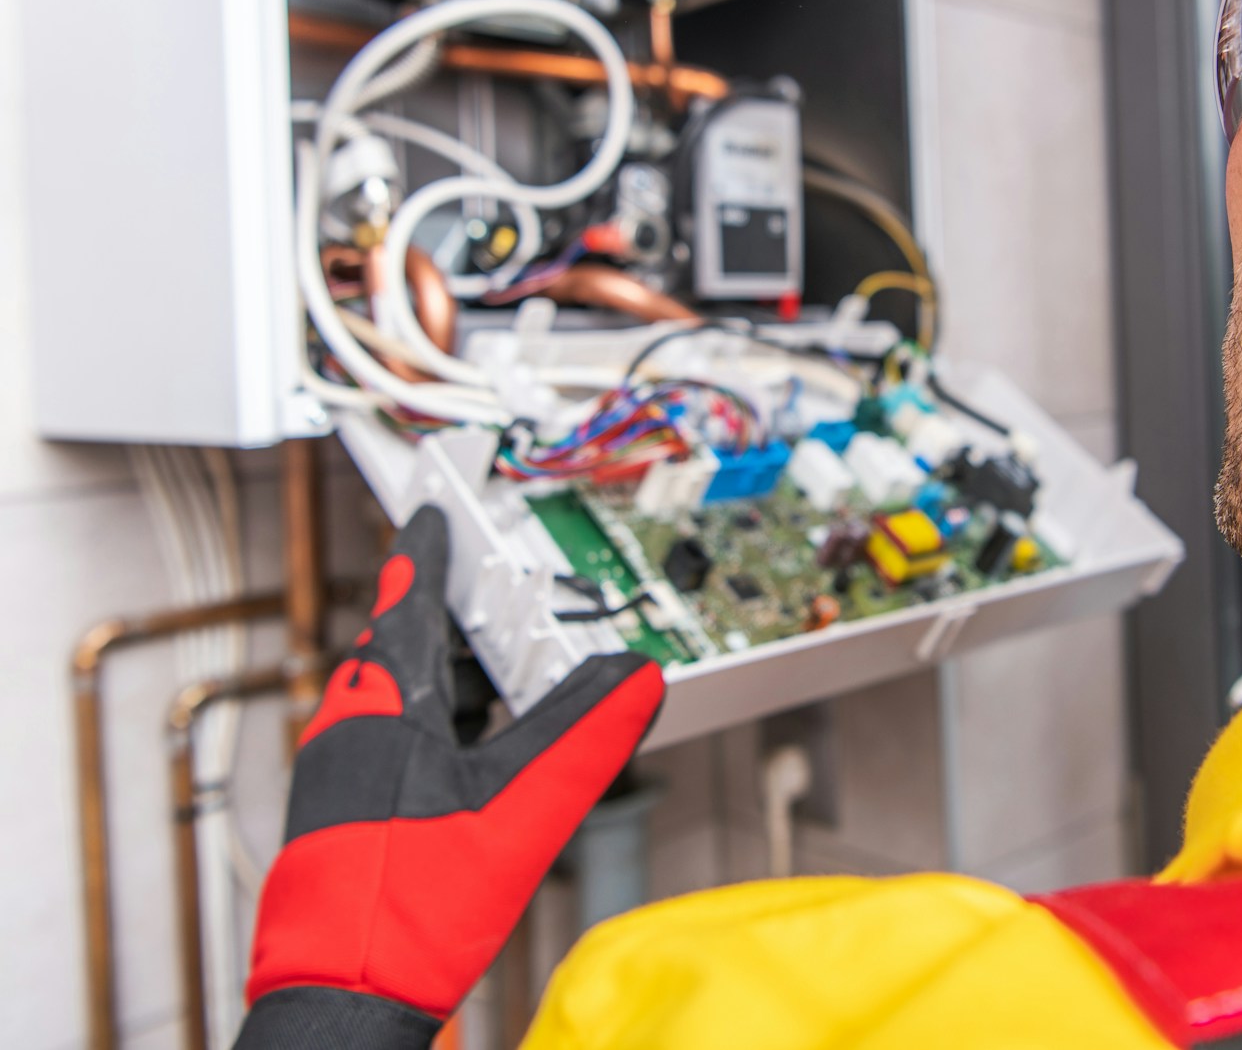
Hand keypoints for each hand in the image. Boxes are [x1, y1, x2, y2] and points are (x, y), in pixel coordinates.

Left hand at [237, 506, 664, 1047]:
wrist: (342, 995)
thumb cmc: (410, 907)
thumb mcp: (522, 808)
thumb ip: (582, 735)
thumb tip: (635, 679)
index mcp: (380, 710)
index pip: (403, 604)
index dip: (422, 555)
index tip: (430, 517)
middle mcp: (345, 732)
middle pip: (396, 648)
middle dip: (443, 618)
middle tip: (484, 595)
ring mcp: (334, 777)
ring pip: (390, 697)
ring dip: (440, 675)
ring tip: (492, 672)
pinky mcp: (339, 817)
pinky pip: (385, 738)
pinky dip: (429, 721)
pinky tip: (463, 751)